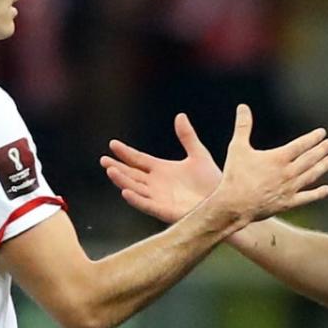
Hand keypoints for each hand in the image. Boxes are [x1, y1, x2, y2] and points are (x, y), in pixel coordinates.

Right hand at [101, 113, 221, 222]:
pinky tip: (125, 192)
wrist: (224, 201)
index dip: (125, 152)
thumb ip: (187, 137)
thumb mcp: (198, 154)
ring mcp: (159, 198)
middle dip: (117, 168)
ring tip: (110, 170)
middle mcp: (156, 184)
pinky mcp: (164, 210)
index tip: (112, 143)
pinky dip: (135, 199)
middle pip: (131, 174)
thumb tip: (180, 116)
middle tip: (103, 160)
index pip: (138, 159)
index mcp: (162, 170)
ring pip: (135, 188)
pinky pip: (146, 205)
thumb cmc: (212, 181)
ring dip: (122, 181)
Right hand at [211, 104, 327, 225]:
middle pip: (310, 159)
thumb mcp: (237, 148)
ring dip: (323, 167)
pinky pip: (306, 198)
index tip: (322, 133)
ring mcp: (289, 189)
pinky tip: (327, 189)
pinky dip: (318, 193)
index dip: (312, 138)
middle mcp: (288, 173)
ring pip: (311, 176)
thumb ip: (242, 126)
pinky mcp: (287, 203)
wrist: (234, 206)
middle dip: (321, 150)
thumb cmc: (235, 176)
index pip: (301, 145)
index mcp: (278, 158)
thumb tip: (242, 107)